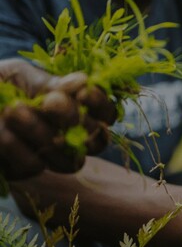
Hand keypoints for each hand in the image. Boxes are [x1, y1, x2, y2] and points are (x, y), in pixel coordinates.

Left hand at [0, 58, 115, 178]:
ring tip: (14, 110)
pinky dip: (15, 146)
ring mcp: (50, 156)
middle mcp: (70, 136)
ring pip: (68, 160)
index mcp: (77, 109)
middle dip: (74, 121)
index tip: (84, 92)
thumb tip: (84, 81)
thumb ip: (51, 84)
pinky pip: (33, 166)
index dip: (101, 106)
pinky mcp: (25, 170)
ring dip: (41, 133)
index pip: (106, 114)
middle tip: (51, 102)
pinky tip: (0, 131)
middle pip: (96, 142)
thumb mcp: (23, 76)